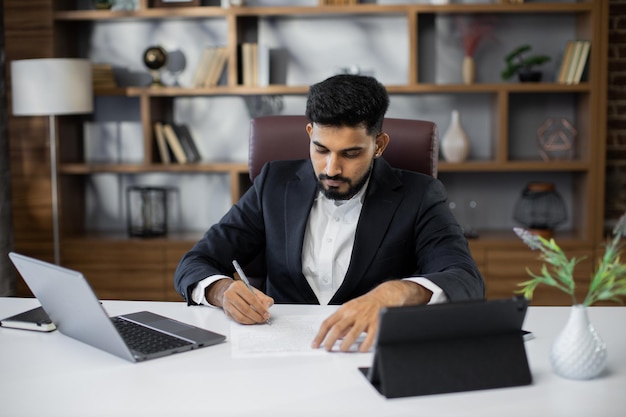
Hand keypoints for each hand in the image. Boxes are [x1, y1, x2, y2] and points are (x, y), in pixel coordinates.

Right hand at [207, 278, 273, 324]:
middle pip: (245, 309)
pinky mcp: (226, 312)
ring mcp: (226, 304)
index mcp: (238, 286)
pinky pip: (237, 320)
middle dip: (257, 316)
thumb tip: (266, 307)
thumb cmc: (243, 291)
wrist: (230, 292)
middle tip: (263, 319)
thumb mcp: (254, 291)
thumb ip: (263, 298)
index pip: (251, 299)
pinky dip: (246, 322)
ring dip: (252, 320)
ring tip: (258, 320)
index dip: (260, 308)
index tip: (266, 314)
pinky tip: (252, 320)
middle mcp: (230, 294)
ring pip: (240, 316)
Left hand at [311, 280, 431, 352]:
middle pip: (337, 328)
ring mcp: (364, 318)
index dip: (319, 335)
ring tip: (343, 349)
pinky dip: (364, 345)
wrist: (384, 295)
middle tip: (327, 349)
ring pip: (351, 333)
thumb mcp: (350, 309)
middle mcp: (353, 313)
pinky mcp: (376, 323)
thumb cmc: (366, 303)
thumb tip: (335, 336)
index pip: (327, 323)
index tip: (315, 344)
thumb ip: (342, 322)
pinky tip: (360, 349)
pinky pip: (369, 337)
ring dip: (345, 344)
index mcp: (344, 309)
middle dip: (329, 341)